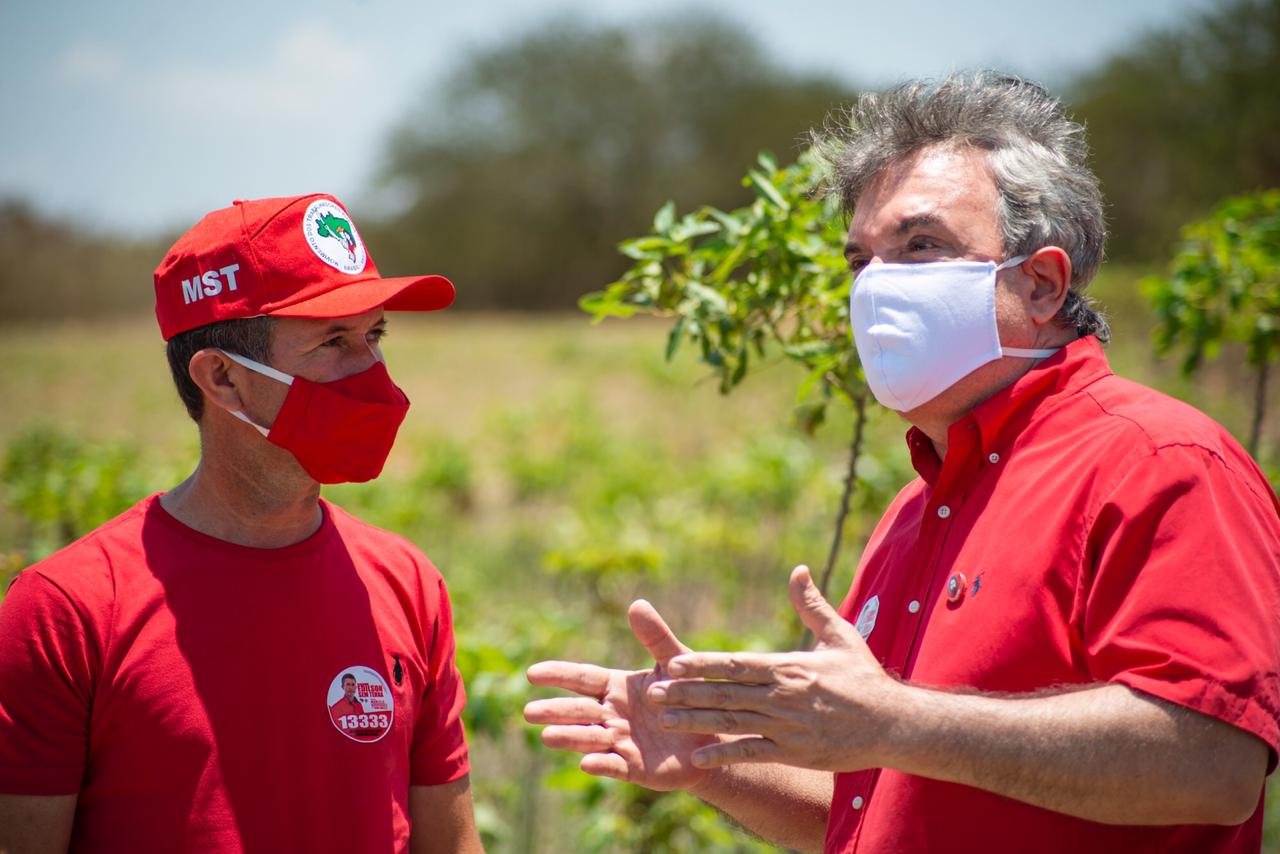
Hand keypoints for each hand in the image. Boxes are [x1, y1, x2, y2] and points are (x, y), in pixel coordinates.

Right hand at [524, 601, 715, 791]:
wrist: (714, 734)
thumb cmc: (691, 694)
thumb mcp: (674, 662)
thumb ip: (656, 637)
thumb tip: (637, 603)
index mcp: (616, 688)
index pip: (582, 679)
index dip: (558, 675)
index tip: (532, 673)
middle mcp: (612, 715)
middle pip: (579, 711)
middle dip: (555, 711)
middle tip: (529, 712)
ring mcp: (620, 742)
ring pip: (590, 738)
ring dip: (570, 737)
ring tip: (547, 736)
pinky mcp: (634, 767)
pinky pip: (614, 766)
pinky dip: (600, 764)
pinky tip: (587, 763)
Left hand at [651, 565, 900, 771]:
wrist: (894, 723)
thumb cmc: (865, 678)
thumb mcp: (841, 635)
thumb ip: (812, 605)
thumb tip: (797, 569)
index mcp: (788, 666)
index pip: (735, 664)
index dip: (702, 665)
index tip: (672, 664)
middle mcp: (783, 696)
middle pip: (725, 693)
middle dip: (687, 694)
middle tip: (652, 694)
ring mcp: (787, 726)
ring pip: (732, 723)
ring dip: (696, 722)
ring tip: (665, 721)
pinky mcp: (795, 752)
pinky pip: (752, 754)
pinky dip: (725, 755)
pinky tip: (698, 757)